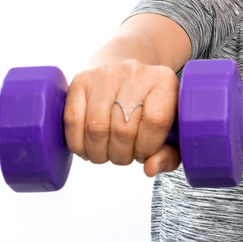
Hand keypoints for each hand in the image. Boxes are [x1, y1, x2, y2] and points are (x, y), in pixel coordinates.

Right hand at [62, 59, 181, 176]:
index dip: (147, 147)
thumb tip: (150, 169)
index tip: (144, 152)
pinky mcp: (80, 80)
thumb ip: (168, 155)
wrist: (124, 75)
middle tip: (124, 154)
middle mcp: (135, 73)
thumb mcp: (169, 130)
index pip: (156, 122)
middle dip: (122, 155)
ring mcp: (105, 74)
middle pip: (123, 129)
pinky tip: (88, 146)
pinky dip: (78, 144)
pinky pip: (72, 121)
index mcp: (164, 82)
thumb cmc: (149, 109)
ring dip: (99, 153)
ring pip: (96, 128)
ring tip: (106, 152)